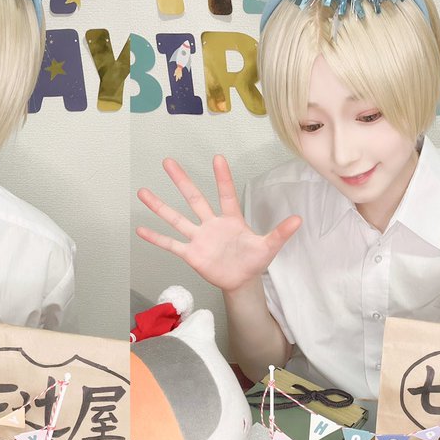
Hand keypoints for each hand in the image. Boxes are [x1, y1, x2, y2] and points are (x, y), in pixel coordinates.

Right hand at [137, 156, 300, 293]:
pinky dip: (156, 238)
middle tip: (168, 161)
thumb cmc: (253, 261)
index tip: (217, 158)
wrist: (240, 281)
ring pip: (176, 218)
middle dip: (181, 180)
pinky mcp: (191, 254)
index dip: (222, 177)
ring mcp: (198, 238)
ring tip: (142, 192)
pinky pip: (171, 244)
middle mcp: (211, 224)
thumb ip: (280, 233)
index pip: (225, 194)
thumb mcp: (269, 247)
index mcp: (230, 219)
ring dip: (159, 206)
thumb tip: (298, 220)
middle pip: (194, 198)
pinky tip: (141, 229)